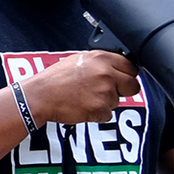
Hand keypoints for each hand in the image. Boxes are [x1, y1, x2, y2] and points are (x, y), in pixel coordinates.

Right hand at [19, 51, 139, 125]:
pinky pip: (108, 114)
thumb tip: (114, 68)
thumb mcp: (78, 60)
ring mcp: (104, 91)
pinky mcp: (100, 108)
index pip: (131, 67)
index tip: (121, 79)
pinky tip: (83, 106)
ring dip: (106, 102)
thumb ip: (100, 63)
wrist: (40, 96)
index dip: (126, 75)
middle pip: (133, 86)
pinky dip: (97, 114)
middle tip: (108, 92)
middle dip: (124, 90)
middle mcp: (106, 73)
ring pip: (118, 101)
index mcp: (101, 58)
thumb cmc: (54, 79)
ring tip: (86, 97)